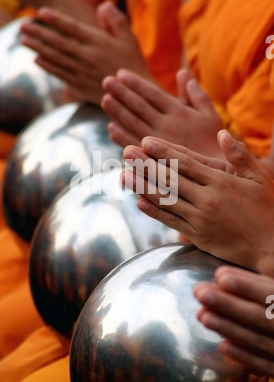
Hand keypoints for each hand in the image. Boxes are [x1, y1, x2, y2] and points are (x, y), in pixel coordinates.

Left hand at [20, 2, 150, 104]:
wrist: (134, 96)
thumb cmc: (133, 65)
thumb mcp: (130, 40)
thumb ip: (117, 22)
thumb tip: (103, 5)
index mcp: (99, 44)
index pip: (73, 28)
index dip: (56, 20)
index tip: (40, 12)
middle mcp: (88, 57)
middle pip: (59, 43)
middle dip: (39, 33)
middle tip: (22, 25)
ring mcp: (82, 73)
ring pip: (56, 59)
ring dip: (38, 48)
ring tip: (23, 40)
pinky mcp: (80, 86)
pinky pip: (60, 74)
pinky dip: (48, 66)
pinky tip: (37, 59)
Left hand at [102, 69, 222, 157]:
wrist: (216, 172)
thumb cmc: (213, 141)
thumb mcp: (210, 115)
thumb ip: (195, 95)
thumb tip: (182, 72)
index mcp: (180, 113)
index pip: (153, 94)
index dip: (136, 83)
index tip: (121, 74)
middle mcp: (168, 126)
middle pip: (140, 107)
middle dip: (122, 93)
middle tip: (106, 81)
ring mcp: (159, 143)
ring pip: (134, 125)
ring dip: (118, 112)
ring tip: (105, 100)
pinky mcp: (155, 159)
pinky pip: (136, 146)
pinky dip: (122, 137)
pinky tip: (111, 129)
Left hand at [122, 130, 273, 274]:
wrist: (273, 248)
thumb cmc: (270, 209)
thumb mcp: (262, 177)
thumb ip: (240, 156)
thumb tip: (222, 134)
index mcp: (222, 181)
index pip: (186, 162)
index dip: (163, 151)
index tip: (145, 141)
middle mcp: (208, 199)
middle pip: (170, 178)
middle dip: (146, 164)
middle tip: (126, 152)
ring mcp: (201, 219)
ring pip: (166, 199)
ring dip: (142, 186)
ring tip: (123, 175)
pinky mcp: (198, 236)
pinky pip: (172, 221)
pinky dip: (155, 212)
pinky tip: (139, 202)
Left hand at [194, 266, 273, 377]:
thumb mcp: (273, 293)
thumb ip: (257, 288)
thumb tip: (221, 281)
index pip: (270, 293)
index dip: (247, 285)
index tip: (220, 276)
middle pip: (259, 317)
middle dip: (228, 304)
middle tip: (200, 293)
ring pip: (257, 341)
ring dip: (228, 328)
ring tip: (203, 316)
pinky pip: (264, 366)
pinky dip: (243, 356)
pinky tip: (223, 345)